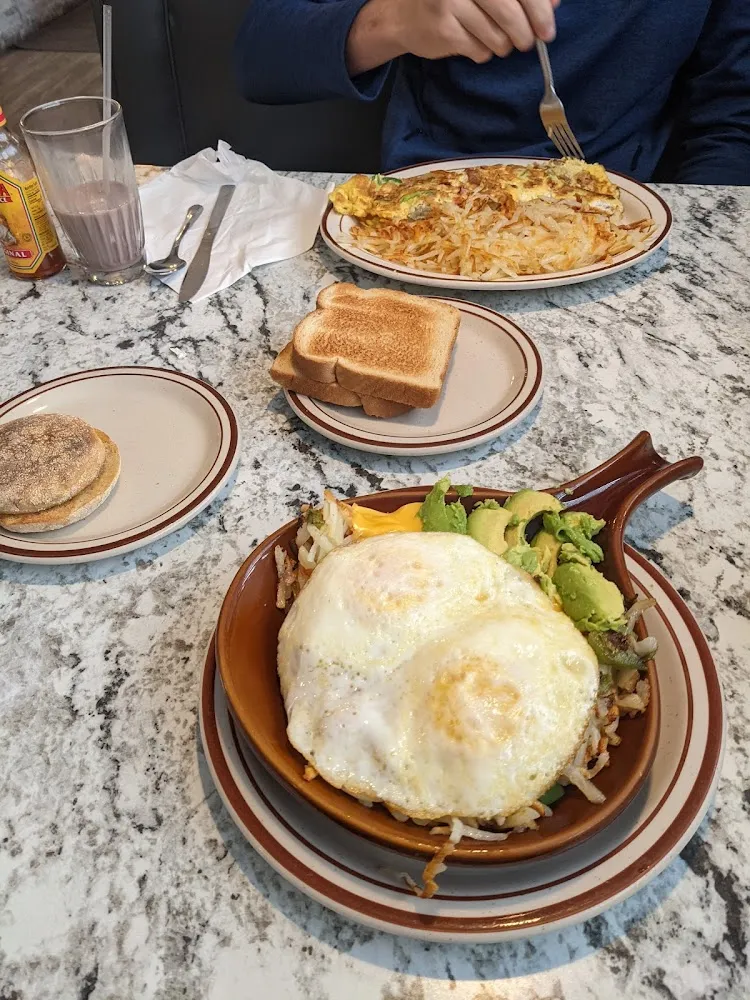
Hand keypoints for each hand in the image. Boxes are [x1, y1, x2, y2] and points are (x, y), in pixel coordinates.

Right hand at [397, 0, 557, 60]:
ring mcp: (450, 4)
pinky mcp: (444, 31)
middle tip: (529, 42)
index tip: (548, 28)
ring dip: (504, 45)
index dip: (538, 9)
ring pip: (497, 37)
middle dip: (525, 33)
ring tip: (499, 41)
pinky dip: (485, 52)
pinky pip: (480, 50)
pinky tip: (476, 43)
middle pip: (510, 13)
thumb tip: (554, 2)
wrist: (402, 13)